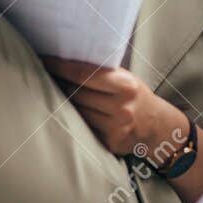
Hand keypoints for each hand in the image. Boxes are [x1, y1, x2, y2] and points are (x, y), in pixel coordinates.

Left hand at [41, 55, 182, 157]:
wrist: (158, 127)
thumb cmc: (136, 97)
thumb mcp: (126, 80)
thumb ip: (102, 73)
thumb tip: (66, 61)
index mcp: (126, 86)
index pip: (84, 74)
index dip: (60, 67)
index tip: (44, 59)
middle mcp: (122, 108)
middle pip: (77, 94)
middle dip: (60, 83)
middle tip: (45, 74)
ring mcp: (116, 128)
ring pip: (77, 111)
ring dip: (66, 102)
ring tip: (58, 92)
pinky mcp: (110, 143)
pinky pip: (84, 127)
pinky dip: (76, 118)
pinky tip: (72, 112)